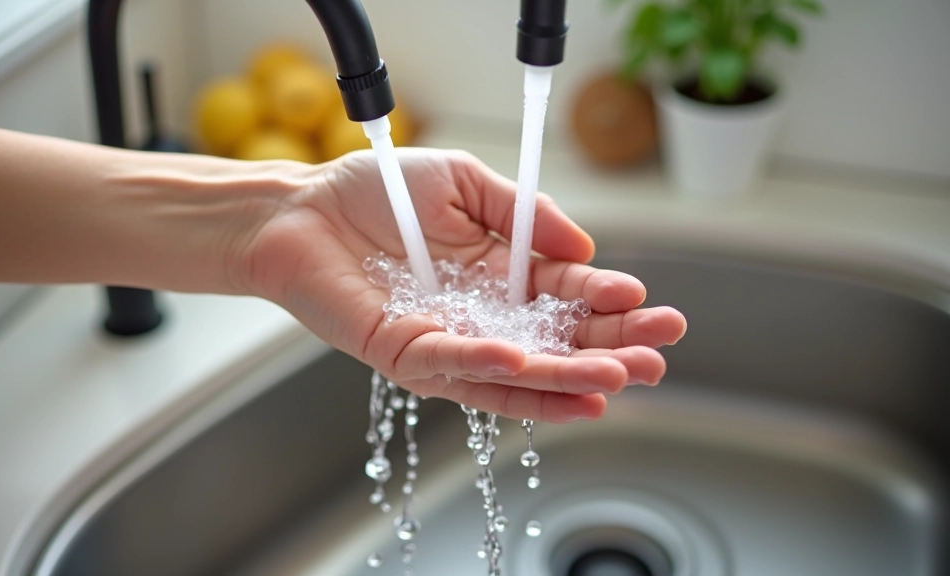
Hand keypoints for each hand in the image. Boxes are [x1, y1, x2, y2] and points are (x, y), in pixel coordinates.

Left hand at [239, 148, 685, 421]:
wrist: (303, 206)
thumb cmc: (381, 192)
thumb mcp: (466, 183)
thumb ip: (525, 213)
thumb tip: (587, 245)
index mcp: (502, 275)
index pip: (566, 297)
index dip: (606, 302)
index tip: (646, 302)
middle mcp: (482, 316)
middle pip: (555, 344)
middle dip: (608, 352)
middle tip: (658, 358)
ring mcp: (445, 342)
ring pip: (514, 373)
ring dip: (565, 378)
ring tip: (617, 380)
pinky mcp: (403, 355)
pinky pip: (449, 366)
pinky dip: (486, 368)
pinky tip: (524, 364)